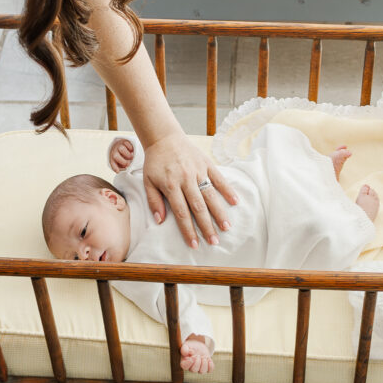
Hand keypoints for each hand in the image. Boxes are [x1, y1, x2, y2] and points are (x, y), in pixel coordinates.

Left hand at [109, 138, 134, 171]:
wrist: (123, 145)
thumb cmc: (123, 156)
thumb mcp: (121, 162)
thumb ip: (122, 165)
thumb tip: (124, 168)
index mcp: (112, 157)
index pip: (112, 162)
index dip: (114, 167)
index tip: (118, 172)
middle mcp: (115, 151)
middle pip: (115, 156)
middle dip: (123, 161)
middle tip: (128, 164)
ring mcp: (119, 145)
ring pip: (122, 149)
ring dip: (128, 155)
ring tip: (131, 157)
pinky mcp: (124, 141)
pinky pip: (127, 144)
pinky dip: (130, 148)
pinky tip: (132, 151)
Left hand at [141, 132, 237, 248]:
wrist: (164, 138)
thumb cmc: (155, 162)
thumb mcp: (147, 181)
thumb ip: (153, 201)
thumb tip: (160, 221)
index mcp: (171, 186)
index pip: (181, 213)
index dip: (188, 230)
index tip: (195, 244)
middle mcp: (186, 180)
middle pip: (198, 207)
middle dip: (207, 226)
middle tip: (214, 242)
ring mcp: (198, 171)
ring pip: (210, 195)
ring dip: (219, 212)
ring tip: (226, 227)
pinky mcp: (206, 164)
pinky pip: (218, 178)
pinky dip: (227, 190)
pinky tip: (235, 202)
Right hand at [180, 335, 213, 373]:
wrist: (198, 346)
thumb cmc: (190, 347)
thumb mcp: (187, 345)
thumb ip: (184, 349)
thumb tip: (186, 352)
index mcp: (185, 362)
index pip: (184, 367)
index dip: (188, 363)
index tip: (191, 357)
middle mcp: (191, 367)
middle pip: (194, 370)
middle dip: (197, 362)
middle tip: (198, 355)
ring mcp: (199, 368)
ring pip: (202, 371)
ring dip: (204, 364)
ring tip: (204, 356)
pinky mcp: (207, 368)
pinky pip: (210, 370)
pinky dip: (210, 365)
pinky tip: (209, 359)